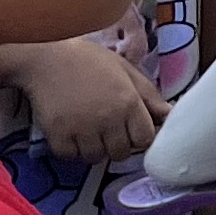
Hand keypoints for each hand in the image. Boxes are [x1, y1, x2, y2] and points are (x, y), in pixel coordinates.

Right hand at [5, 37, 167, 164]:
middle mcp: (108, 119)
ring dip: (95, 149)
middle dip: (118, 145)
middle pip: (122, 152)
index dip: (139, 137)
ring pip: (96, 158)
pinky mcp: (57, 136)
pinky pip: (71, 157)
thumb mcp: (125, 70)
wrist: (45, 56)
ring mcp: (82, 129)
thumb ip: (149, 96)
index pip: (145, 139)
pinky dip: (72, 150)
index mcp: (128, 102)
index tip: (130, 130)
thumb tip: (171, 115)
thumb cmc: (88, 60)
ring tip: (89, 130)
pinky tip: (71, 133)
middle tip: (107, 130)